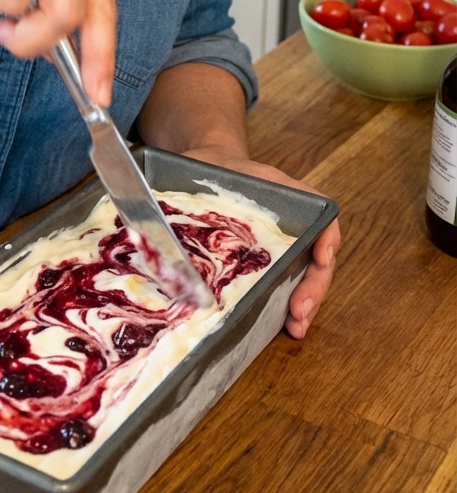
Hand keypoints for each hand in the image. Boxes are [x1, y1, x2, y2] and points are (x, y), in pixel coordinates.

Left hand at [181, 147, 339, 337]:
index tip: (321, 258)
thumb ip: (209, 181)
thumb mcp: (219, 165)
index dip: (327, 240)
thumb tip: (167, 211)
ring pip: (306, 277)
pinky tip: (283, 326)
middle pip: (318, 258)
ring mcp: (282, 247)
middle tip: (299, 312)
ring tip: (296, 327)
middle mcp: (292, 226)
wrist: (208, 169)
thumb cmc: (217, 169)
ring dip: (306, 304)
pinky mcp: (267, 264)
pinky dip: (287, 307)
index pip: (322, 220)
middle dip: (314, 288)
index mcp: (290, 200)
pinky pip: (286, 285)